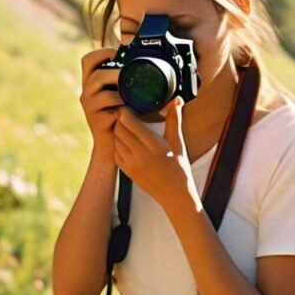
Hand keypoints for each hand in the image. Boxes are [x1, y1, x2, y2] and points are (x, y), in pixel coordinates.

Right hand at [79, 46, 123, 159]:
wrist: (114, 145)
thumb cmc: (122, 116)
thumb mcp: (120, 95)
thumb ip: (125, 81)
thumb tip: (147, 63)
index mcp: (91, 84)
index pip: (88, 60)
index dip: (101, 53)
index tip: (117, 53)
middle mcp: (87, 93)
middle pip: (96, 74)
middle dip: (116, 72)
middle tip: (131, 75)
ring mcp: (90, 107)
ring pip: (102, 90)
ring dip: (120, 88)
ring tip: (132, 93)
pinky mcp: (96, 120)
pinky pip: (110, 107)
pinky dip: (122, 105)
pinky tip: (131, 108)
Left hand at [113, 96, 195, 210]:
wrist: (175, 194)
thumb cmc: (179, 168)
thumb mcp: (178, 142)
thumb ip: (175, 120)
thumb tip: (177, 100)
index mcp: (154, 145)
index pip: (129, 122)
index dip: (125, 111)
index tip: (129, 105)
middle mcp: (140, 155)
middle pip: (119, 128)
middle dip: (120, 119)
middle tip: (126, 113)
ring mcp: (131, 164)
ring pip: (115, 139)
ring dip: (118, 131)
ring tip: (126, 127)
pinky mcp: (127, 171)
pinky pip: (115, 152)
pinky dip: (118, 144)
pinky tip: (127, 142)